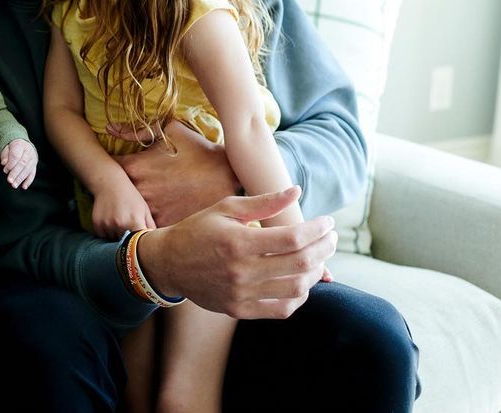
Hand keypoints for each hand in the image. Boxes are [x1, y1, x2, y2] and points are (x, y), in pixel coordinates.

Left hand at [0, 139, 36, 189]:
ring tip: (14, 185)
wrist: (24, 145)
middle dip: (15, 173)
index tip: (5, 170)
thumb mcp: (7, 148)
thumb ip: (5, 155)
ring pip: (28, 169)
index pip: (16, 156)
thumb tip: (4, 163)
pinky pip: (33, 174)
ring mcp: (33, 159)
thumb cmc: (13, 148)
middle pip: (22, 163)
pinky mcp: (35, 165)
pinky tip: (24, 187)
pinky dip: (28, 181)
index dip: (10, 164)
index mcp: (20, 145)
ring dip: (21, 178)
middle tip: (9, 181)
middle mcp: (28, 152)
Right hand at [92, 182, 155, 239]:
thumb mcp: (144, 209)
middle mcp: (121, 225)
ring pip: (113, 241)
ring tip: (118, 223)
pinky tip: (110, 221)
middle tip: (128, 231)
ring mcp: (108, 225)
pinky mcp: (98, 225)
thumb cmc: (131, 197)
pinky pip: (103, 236)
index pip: (139, 244)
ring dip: (116, 237)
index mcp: (135, 222)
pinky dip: (106, 233)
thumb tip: (156, 242)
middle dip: (127, 241)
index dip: (139, 245)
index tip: (139, 243)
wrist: (110, 184)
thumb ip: (151, 226)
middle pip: (125, 244)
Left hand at [111, 119, 239, 225]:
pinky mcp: (165, 226)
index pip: (107, 171)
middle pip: (117, 196)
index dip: (109, 173)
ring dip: (136, 210)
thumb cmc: (199, 151)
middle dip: (121, 194)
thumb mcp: (171, 131)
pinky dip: (152, 224)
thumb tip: (110, 129)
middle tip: (130, 192)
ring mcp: (151, 211)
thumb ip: (139, 130)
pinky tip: (162, 216)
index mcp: (135, 167)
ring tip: (148, 205)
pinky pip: (150, 228)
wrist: (229, 177)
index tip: (115, 174)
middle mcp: (138, 191)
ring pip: (133, 213)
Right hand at [136, 186, 336, 318]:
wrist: (170, 263)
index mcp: (238, 242)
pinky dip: (300, 295)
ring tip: (319, 257)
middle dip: (325, 249)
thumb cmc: (199, 230)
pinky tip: (302, 280)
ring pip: (296, 289)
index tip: (328, 222)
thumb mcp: (227, 209)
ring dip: (317, 272)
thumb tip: (297, 191)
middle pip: (300, 264)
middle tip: (331, 238)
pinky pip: (282, 309)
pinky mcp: (240, 310)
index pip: (292, 238)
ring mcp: (241, 294)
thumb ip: (264, 202)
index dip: (317, 230)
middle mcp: (241, 271)